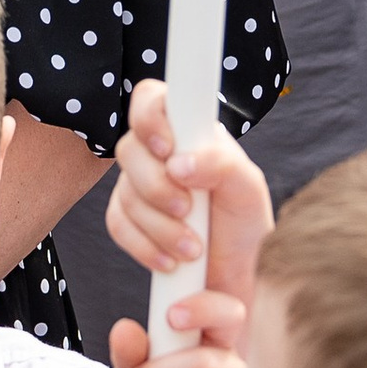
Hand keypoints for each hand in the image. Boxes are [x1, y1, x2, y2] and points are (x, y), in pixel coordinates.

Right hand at [105, 79, 270, 297]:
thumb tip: (180, 164)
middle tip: (187, 209)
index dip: (149, 117)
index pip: (150, 98)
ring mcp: (136, 182)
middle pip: (129, 149)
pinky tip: (171, 260)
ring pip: (126, 194)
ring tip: (193, 247)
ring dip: (160, 226)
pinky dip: (145, 246)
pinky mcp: (125, 216)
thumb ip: (221, 164)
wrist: (231, 269)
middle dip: (157, 187)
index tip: (167, 148)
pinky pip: (118, 225)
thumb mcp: (248, 187)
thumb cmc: (242, 219)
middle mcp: (157, 151)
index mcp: (186, 129)